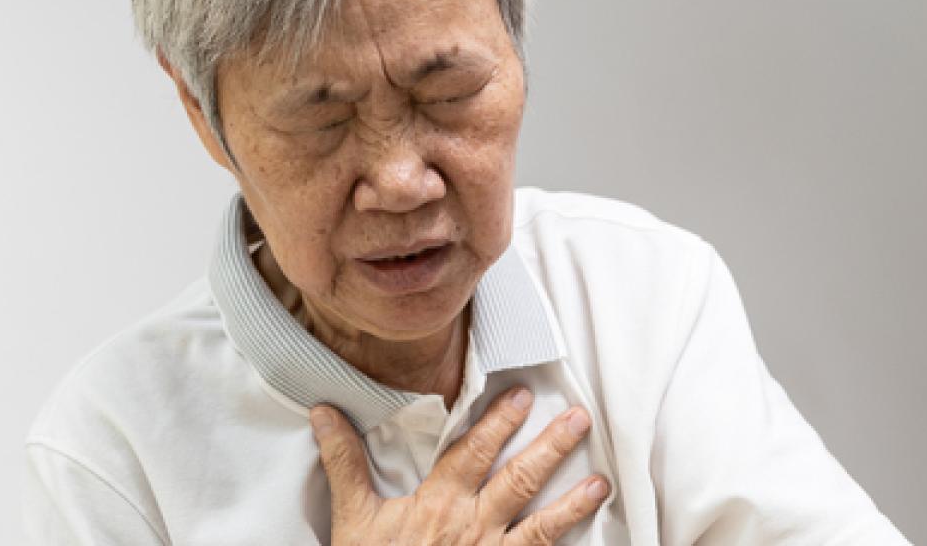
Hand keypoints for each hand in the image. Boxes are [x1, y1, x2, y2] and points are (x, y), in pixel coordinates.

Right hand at [310, 387, 609, 544]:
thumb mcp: (352, 518)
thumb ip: (345, 463)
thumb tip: (325, 413)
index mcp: (438, 504)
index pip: (473, 453)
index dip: (498, 422)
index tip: (522, 396)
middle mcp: (472, 528)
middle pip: (519, 480)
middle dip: (551, 447)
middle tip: (579, 418)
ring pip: (541, 525)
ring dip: (573, 502)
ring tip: (601, 480)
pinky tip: (588, 541)